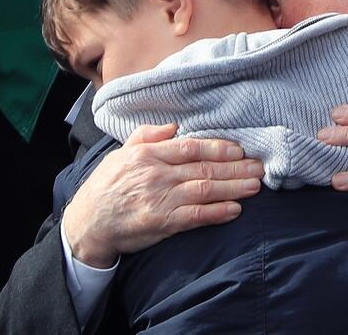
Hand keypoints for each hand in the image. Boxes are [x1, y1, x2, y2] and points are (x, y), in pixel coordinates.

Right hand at [63, 124, 263, 267]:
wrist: (88, 222)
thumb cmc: (107, 186)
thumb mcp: (121, 153)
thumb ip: (147, 136)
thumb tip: (174, 126)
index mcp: (148, 154)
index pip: (190, 147)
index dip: (217, 147)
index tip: (239, 148)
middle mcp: (156, 174)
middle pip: (204, 167)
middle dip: (235, 167)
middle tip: (259, 167)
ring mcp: (160, 198)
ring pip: (204, 189)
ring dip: (233, 187)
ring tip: (255, 185)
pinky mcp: (162, 222)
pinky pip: (195, 216)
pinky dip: (217, 212)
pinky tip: (235, 209)